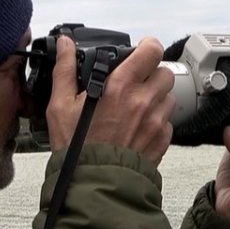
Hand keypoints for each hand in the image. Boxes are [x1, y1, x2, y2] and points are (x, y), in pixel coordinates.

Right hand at [46, 35, 175, 165]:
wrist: (94, 184)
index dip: (148, 47)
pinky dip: (157, 120)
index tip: (140, 51)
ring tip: (135, 108)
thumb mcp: (61, 105)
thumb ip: (66, 69)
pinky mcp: (163, 139)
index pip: (152, 50)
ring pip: (168, 96)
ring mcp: (157, 121)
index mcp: (120, 85)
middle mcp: (144, 100)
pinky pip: (168, 121)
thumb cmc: (75, 148)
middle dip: (151, 74)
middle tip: (134, 84)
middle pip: (164, 72)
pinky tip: (138, 128)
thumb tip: (65, 44)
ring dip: (155, 98)